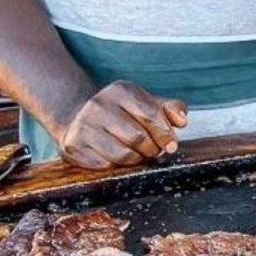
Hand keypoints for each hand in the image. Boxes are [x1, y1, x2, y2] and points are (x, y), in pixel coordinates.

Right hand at [54, 81, 187, 168]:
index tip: (172, 145)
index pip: (151, 115)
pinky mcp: (73, 146)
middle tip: (154, 151)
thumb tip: (182, 121)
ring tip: (138, 154)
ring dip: (136, 159)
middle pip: (138, 138)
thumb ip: (170, 108)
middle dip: (152, 149)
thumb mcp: (147, 103)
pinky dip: (116, 165)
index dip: (165, 134)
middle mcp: (99, 105)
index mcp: (121, 90)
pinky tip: (116, 156)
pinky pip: (105, 165)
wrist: (78, 117)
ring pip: (122, 155)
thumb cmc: (122, 112)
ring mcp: (83, 126)